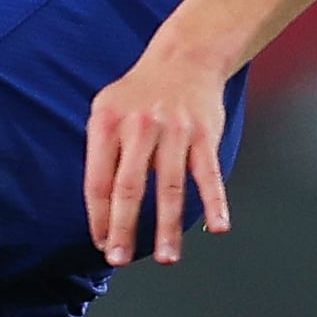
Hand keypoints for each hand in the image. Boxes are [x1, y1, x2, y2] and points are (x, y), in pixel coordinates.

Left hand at [83, 41, 233, 266]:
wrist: (183, 58)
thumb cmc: (138, 94)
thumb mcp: (105, 110)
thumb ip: (101, 153)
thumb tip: (98, 206)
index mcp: (107, 124)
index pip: (98, 181)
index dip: (99, 217)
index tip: (101, 244)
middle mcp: (139, 127)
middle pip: (129, 187)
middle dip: (124, 228)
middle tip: (120, 258)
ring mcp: (174, 131)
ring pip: (170, 187)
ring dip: (168, 227)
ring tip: (166, 258)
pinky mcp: (204, 134)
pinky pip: (209, 174)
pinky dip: (215, 202)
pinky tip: (218, 227)